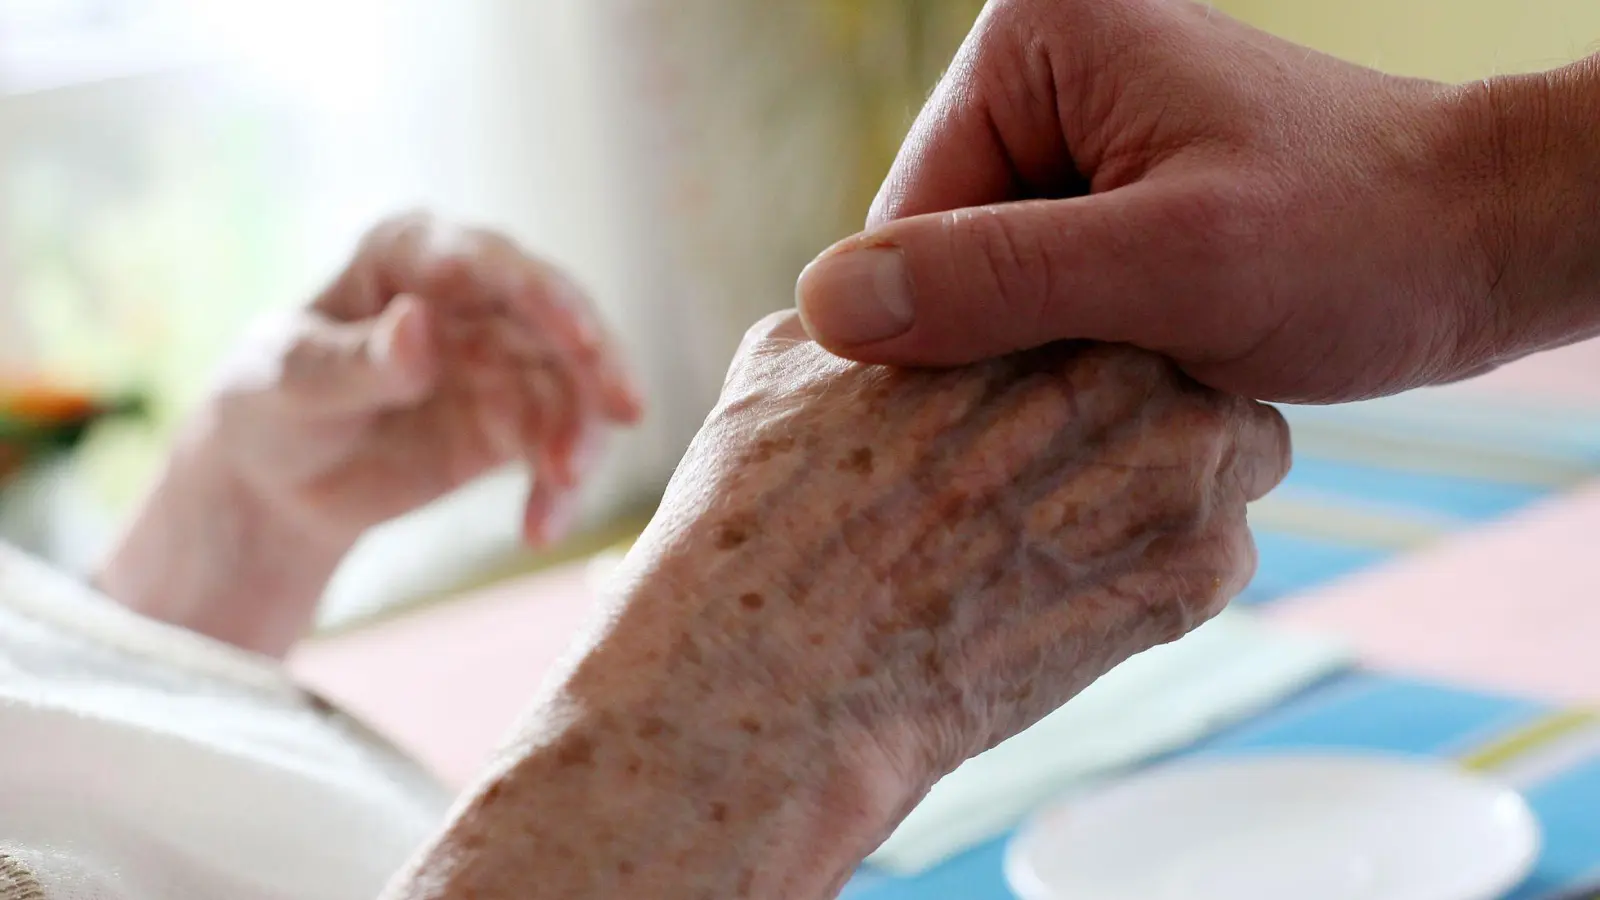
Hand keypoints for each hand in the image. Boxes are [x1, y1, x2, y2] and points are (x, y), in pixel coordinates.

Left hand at [100, 212, 640, 655]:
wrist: (276, 484)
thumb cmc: (269, 404)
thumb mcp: (288, 382)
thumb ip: (356, 359)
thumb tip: (421, 326)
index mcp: (411, 252)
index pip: (490, 261)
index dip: (544, 294)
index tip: (581, 338)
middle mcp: (473, 295)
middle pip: (557, 320)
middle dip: (595, 366)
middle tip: (624, 413)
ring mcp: (502, 358)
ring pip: (572, 386)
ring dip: (580, 436)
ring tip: (560, 488)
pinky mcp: (516, 421)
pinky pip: (557, 447)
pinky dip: (558, 489)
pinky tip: (539, 530)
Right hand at [384, 313, 1287, 898]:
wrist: (786, 679)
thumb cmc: (769, 517)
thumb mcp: (793, 358)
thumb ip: (883, 316)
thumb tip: (902, 310)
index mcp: (1031, 288)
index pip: (1092, 265)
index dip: (1061, 321)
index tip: (1021, 369)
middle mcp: (1129, 364)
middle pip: (1173, 349)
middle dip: (1128, 392)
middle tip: (1049, 448)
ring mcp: (1178, 472)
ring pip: (1221, 445)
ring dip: (1166, 469)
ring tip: (1065, 519)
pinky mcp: (1193, 577)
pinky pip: (1216, 542)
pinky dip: (1159, 559)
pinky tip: (1068, 584)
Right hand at [796, 0, 1599, 402]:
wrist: (1480, 244)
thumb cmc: (1355, 240)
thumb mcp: (1172, 267)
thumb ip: (997, 280)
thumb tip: (826, 306)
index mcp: (1034, 39)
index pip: (906, 220)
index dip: (952, 329)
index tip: (1030, 399)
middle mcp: (1040, 69)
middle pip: (943, 253)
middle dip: (1007, 340)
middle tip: (1103, 386)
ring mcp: (1073, 128)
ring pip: (987, 284)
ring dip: (1044, 352)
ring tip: (1137, 370)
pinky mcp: (1104, 186)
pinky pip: (1038, 286)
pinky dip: (1077, 345)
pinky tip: (1141, 365)